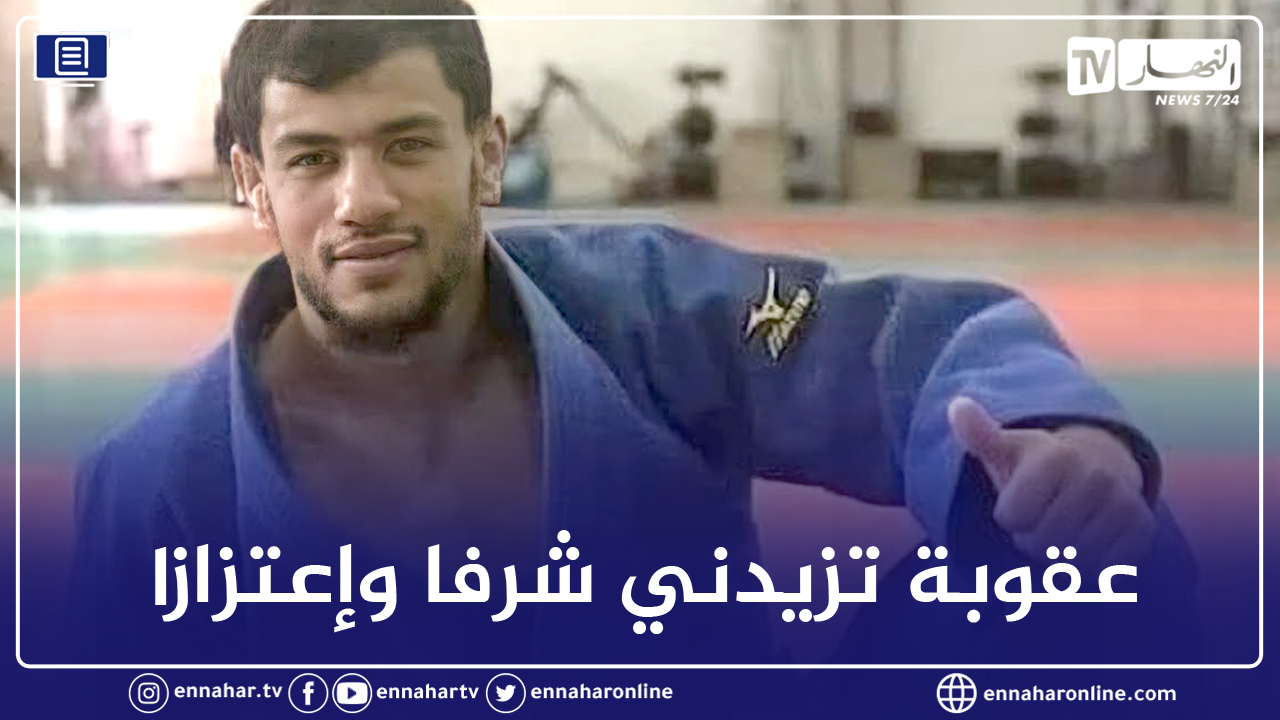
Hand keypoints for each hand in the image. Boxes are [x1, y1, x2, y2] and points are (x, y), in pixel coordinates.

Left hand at [947, 396, 1154, 566]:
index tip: (1022, 498)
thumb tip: (957, 406)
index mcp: (1055, 457)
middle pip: (1041, 543)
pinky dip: (1090, 564)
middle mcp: (1095, 476)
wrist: (1100, 465)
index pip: (1012, 518)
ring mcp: (1124, 501)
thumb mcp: (1007, 448)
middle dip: (1034, 538)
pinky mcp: (1143, 527)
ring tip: (1065, 526)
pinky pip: (1103, 568)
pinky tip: (1089, 538)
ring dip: (1060, 554)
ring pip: (1071, 560)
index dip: (1010, 515)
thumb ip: (980, 434)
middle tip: (1044, 515)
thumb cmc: (1039, 465)